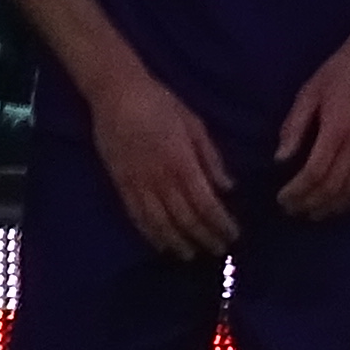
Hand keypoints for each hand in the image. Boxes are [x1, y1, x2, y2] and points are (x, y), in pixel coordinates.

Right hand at [84, 64, 238, 257]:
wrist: (116, 94)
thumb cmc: (160, 104)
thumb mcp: (194, 125)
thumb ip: (211, 158)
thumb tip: (228, 188)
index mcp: (182, 162)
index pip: (206, 203)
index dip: (221, 223)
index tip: (234, 235)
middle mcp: (161, 179)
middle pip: (186, 218)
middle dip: (205, 237)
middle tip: (219, 250)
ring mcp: (139, 185)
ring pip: (161, 223)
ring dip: (179, 243)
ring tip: (192, 255)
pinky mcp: (121, 186)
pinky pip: (137, 217)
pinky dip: (151, 235)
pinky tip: (162, 245)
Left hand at [270, 35, 349, 221]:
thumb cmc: (339, 72)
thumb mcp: (309, 92)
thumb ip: (294, 127)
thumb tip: (280, 159)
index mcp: (336, 129)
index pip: (315, 172)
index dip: (297, 191)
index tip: (282, 200)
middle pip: (333, 186)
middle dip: (310, 203)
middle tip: (292, 211)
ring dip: (332, 207)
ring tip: (313, 214)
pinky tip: (341, 205)